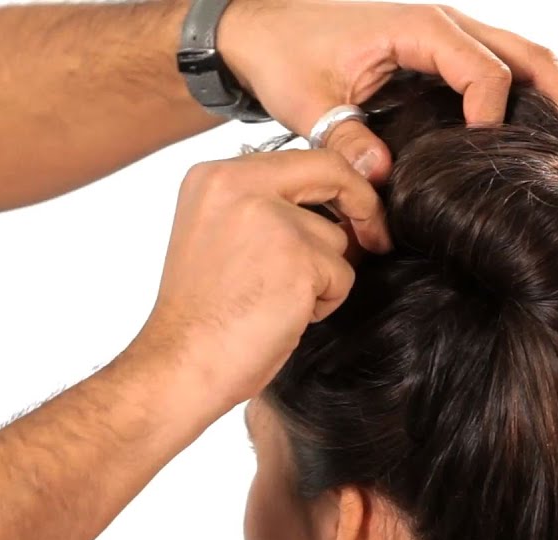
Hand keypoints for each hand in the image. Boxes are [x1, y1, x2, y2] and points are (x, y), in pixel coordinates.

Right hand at [131, 150, 386, 410]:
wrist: (182, 363)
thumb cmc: (202, 315)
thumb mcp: (219, 236)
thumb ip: (264, 208)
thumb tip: (334, 203)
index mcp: (215, 177)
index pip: (300, 159)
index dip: (337, 182)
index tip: (355, 208)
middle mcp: (239, 185)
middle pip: (331, 172)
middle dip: (363, 204)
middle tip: (375, 239)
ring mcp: (271, 220)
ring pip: (336, 238)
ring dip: (323, 274)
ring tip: (278, 301)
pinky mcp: (298, 259)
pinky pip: (341, 275)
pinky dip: (324, 302)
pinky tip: (285, 317)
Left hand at [217, 1, 557, 180]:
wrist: (263, 30)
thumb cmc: (285, 56)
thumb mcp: (308, 104)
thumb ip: (344, 139)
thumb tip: (381, 178)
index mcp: (418, 28)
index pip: (484, 71)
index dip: (495, 116)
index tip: (489, 159)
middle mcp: (444, 25)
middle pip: (528, 58)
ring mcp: (448, 38)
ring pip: (525, 61)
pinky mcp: (442, 57)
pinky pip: (501, 72)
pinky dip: (531, 102)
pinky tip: (545, 141)